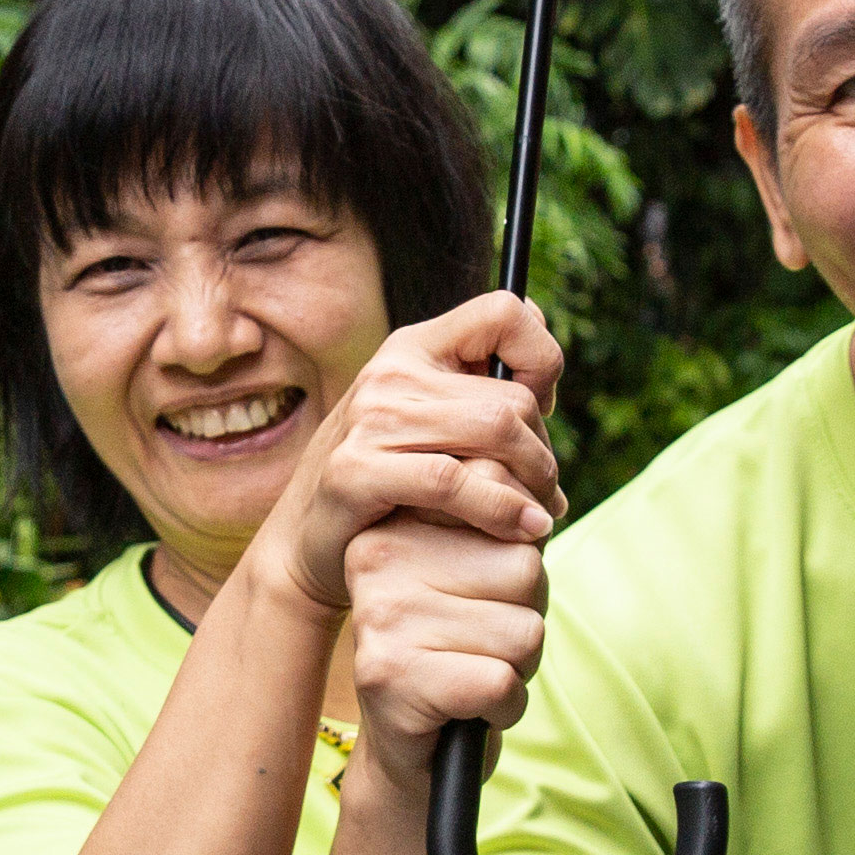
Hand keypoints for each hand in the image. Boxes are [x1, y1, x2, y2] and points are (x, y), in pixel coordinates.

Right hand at [262, 295, 566, 621]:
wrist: (308, 542)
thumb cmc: (387, 484)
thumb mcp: (429, 422)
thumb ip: (479, 385)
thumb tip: (540, 335)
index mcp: (413, 347)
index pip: (504, 312)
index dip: (541, 357)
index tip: (541, 408)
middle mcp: (390, 372)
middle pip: (512, 395)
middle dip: (544, 451)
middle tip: (547, 491)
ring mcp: (369, 419)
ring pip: (494, 430)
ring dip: (535, 481)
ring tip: (541, 514)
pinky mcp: (356, 470)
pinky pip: (454, 481)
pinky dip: (502, 509)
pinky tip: (522, 529)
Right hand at [342, 505, 546, 759]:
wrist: (413, 753)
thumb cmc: (458, 654)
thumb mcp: (480, 576)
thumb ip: (505, 527)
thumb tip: (539, 514)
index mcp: (395, 524)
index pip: (503, 496)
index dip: (523, 558)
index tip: (486, 592)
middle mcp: (377, 558)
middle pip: (525, 567)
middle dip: (525, 617)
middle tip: (478, 646)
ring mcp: (381, 617)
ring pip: (524, 629)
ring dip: (518, 665)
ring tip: (472, 674)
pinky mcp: (392, 676)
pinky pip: (502, 682)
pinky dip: (505, 706)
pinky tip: (469, 709)